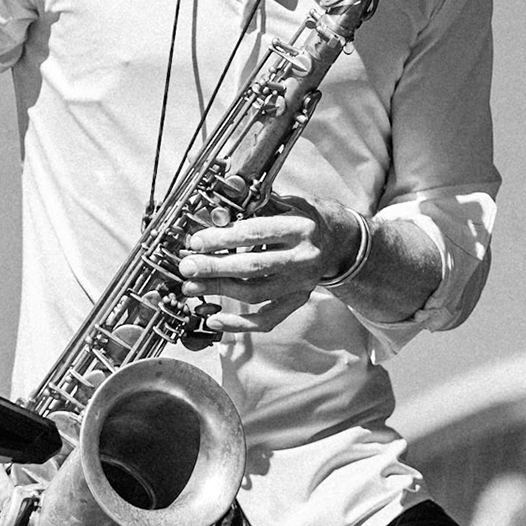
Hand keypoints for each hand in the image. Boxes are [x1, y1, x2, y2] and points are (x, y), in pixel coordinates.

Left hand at [178, 195, 358, 332]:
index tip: (197, 242)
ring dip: (220, 291)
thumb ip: (252, 205)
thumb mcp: (285, 201)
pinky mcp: (298, 300)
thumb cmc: (306, 217)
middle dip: (215, 268)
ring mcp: (301, 283)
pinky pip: (267, 319)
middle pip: (253, 267)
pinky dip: (240, 324)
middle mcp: (303, 258)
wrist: (338, 239)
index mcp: (300, 228)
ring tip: (192, 286)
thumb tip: (216, 211)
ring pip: (256, 294)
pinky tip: (215, 319)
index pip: (255, 234)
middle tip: (187, 267)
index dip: (223, 239)